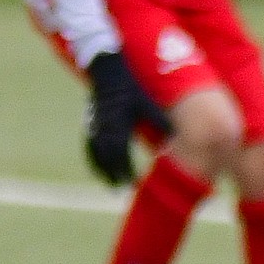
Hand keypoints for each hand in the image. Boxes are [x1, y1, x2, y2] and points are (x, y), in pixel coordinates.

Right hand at [82, 53, 173, 185]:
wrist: (108, 71)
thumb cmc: (131, 88)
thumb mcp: (147, 104)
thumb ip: (159, 121)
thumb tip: (174, 137)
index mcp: (120, 124)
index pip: (122, 154)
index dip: (125, 170)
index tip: (132, 183)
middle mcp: (105, 127)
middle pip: (108, 157)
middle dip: (113, 175)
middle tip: (119, 191)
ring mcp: (95, 125)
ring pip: (96, 153)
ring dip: (101, 170)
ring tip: (108, 185)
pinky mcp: (90, 123)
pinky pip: (89, 145)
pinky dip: (92, 159)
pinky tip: (97, 168)